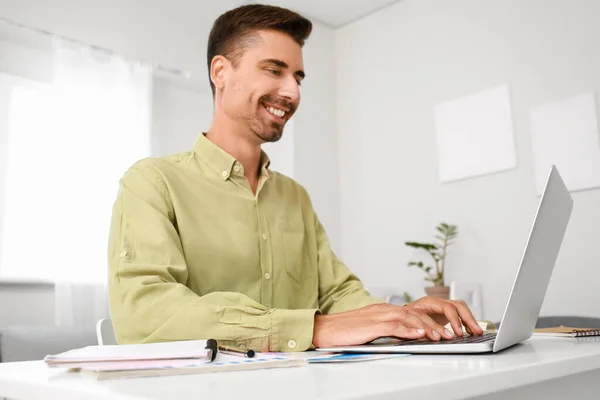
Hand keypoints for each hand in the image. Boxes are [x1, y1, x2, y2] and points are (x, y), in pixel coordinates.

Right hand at [312, 297, 483, 347]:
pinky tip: (420, 334)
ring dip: (428, 327)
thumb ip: (389, 331)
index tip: (447, 331)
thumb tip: (406, 338)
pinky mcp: (371, 324)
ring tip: (442, 336)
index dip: (432, 321)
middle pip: (416, 313)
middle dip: (436, 324)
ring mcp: (378, 315)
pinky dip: (409, 330)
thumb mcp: (372, 330)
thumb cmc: (345, 332)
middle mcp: (384, 309)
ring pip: (409, 318)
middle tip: (452, 334)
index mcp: (385, 310)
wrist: (324, 330)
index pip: (414, 313)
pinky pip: (394, 325)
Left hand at [404, 296, 483, 338]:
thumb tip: (436, 337)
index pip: (446, 308)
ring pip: (460, 308)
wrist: (397, 315)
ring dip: (470, 319)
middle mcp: (436, 302)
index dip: (454, 320)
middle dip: (468, 319)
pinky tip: (470, 330)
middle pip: (457, 305)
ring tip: (476, 332)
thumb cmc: (401, 319)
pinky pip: (459, 313)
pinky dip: (466, 321)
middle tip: (475, 332)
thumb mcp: (409, 323)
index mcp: (427, 303)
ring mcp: (441, 305)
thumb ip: (422, 329)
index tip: (459, 333)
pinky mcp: (444, 312)